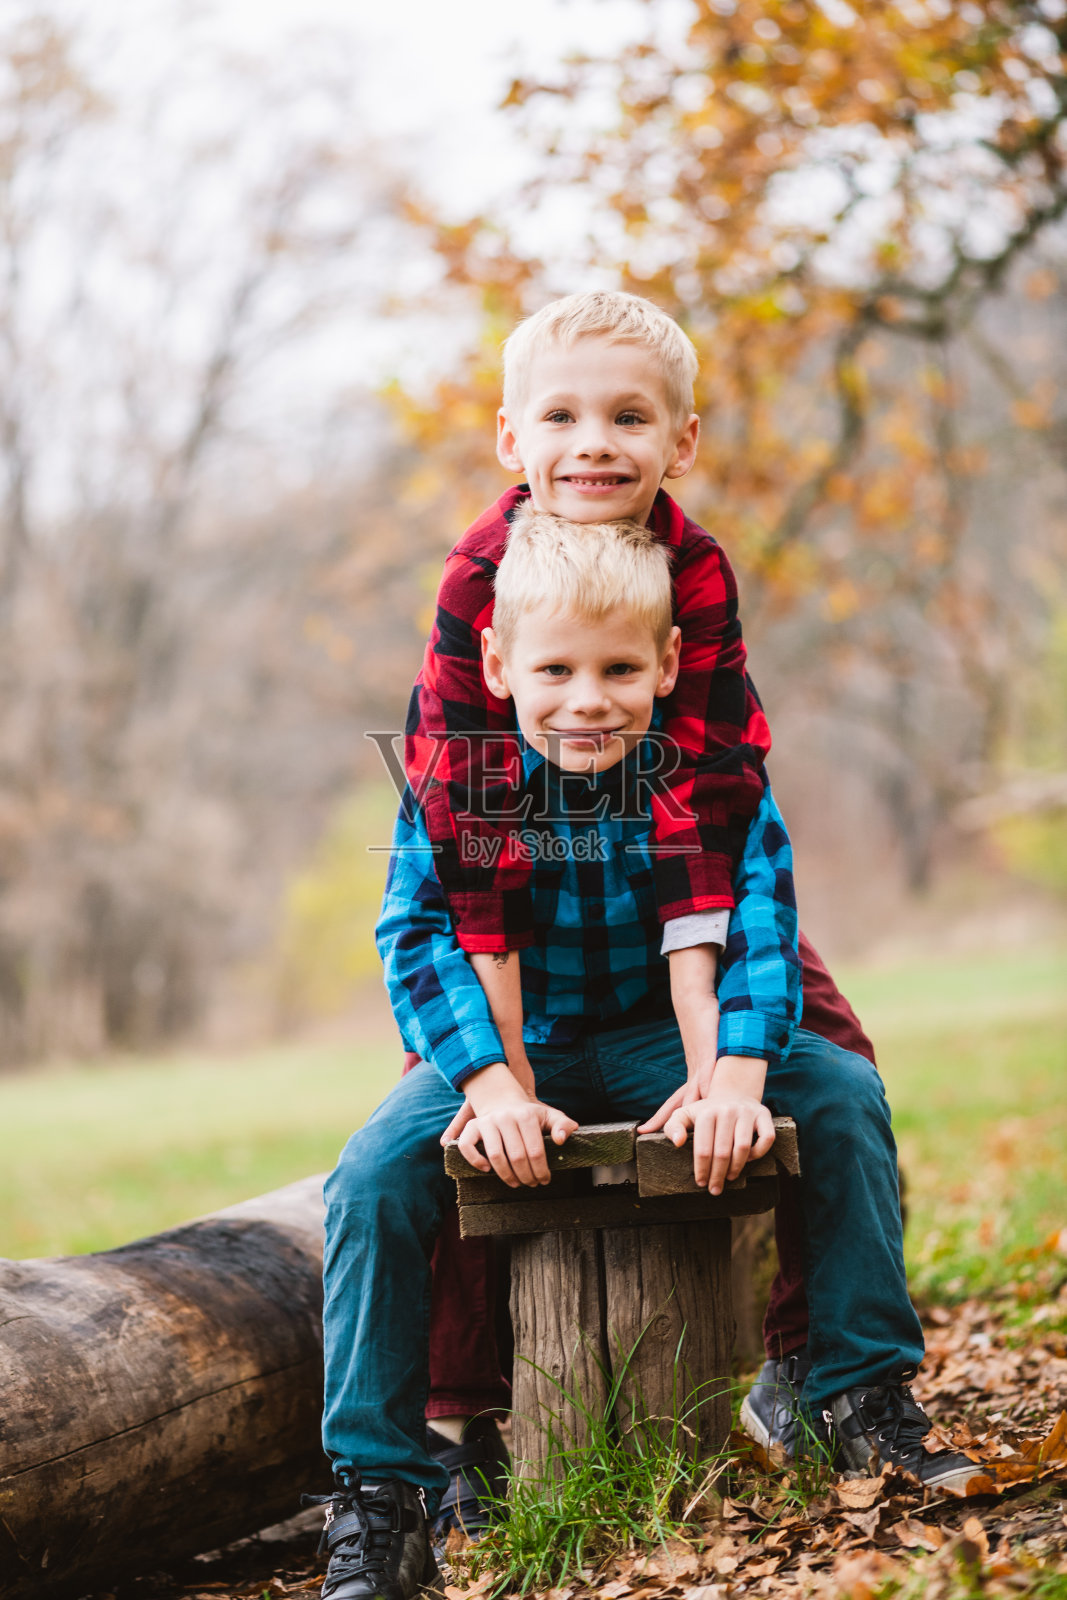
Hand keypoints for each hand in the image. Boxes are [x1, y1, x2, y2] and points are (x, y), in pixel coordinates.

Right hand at [446, 1062, 577, 1187]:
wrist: (504, 1100)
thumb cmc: (530, 1115)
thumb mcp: (550, 1116)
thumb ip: (562, 1125)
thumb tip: (562, 1140)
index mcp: (526, 1115)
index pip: (536, 1151)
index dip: (541, 1171)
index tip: (544, 1180)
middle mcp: (505, 1117)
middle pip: (517, 1157)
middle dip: (526, 1176)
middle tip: (531, 1183)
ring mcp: (487, 1121)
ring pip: (495, 1155)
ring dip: (506, 1176)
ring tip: (515, 1183)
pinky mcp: (472, 1126)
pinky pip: (467, 1146)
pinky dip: (475, 1161)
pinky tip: (487, 1170)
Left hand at [639, 1055, 772, 1195]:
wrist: (732, 1094)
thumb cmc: (706, 1112)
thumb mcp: (684, 1115)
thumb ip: (673, 1127)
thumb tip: (677, 1142)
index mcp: (706, 1112)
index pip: (703, 1148)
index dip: (702, 1169)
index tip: (701, 1183)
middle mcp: (727, 1110)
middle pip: (722, 1152)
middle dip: (717, 1175)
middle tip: (715, 1189)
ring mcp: (747, 1112)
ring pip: (743, 1147)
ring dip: (736, 1168)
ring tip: (729, 1177)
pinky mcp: (764, 1114)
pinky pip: (766, 1138)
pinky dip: (758, 1153)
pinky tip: (748, 1160)